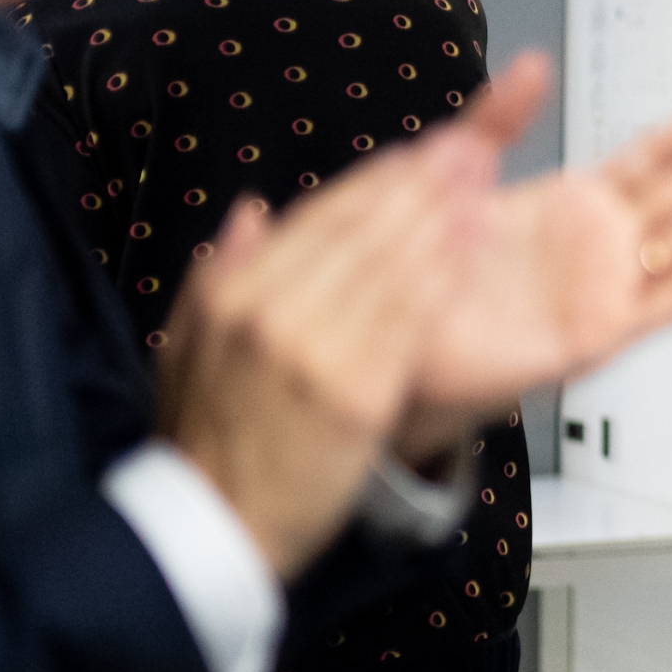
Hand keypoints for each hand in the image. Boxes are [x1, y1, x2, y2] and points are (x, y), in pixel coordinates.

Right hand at [155, 131, 490, 580]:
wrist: (214, 527)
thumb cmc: (209, 442)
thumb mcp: (187, 346)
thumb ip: (219, 273)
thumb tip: (251, 210)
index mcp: (235, 295)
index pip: (317, 217)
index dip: (377, 180)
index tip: (419, 152)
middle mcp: (272, 314)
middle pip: (360, 229)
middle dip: (421, 181)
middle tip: (469, 145)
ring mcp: (314, 353)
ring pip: (390, 264)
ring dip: (442, 213)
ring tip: (484, 175)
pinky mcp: (355, 395)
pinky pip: (410, 319)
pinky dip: (445, 273)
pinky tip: (476, 242)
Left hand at [401, 63, 671, 439]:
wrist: (400, 347)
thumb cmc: (426, 269)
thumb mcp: (455, 176)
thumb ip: (498, 119)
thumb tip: (532, 62)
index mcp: (576, 200)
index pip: (654, 152)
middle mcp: (605, 241)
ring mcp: (609, 287)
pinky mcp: (601, 334)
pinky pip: (669, 304)